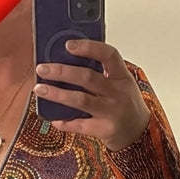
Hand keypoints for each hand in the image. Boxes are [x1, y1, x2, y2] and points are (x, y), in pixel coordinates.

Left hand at [33, 38, 150, 150]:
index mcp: (122, 76)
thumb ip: (100, 73)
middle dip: (62, 71)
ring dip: (57, 94)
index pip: (109, 55)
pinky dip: (64, 121)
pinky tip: (53, 118)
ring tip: (39, 89)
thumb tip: (65, 60)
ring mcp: (112, 112)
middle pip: (88, 77)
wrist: (139, 133)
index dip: (88, 47)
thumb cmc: (124, 103)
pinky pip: (80, 125)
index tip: (68, 45)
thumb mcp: (120, 84)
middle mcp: (118, 93)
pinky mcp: (105, 130)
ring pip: (80, 100)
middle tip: (42, 68)